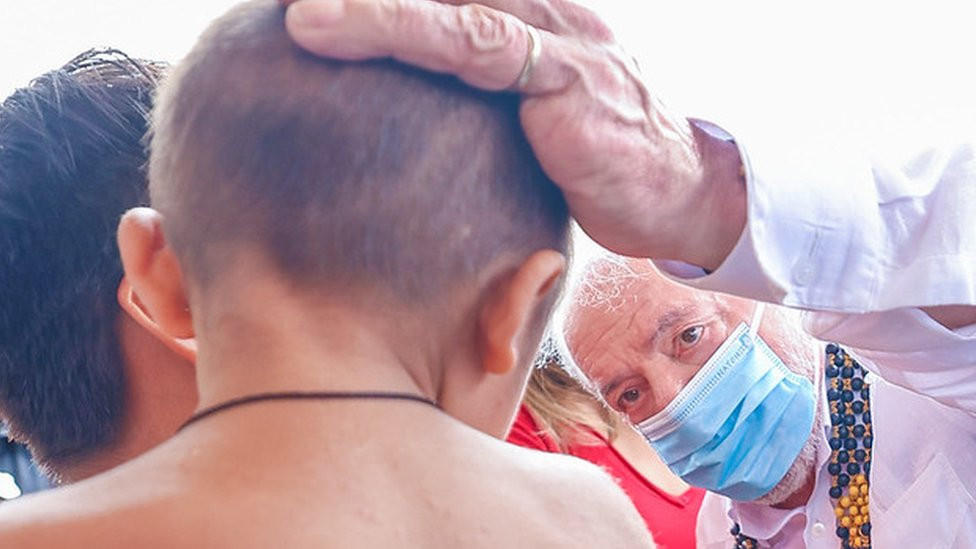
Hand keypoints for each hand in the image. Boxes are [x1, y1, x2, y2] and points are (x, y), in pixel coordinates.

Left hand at [280, 0, 745, 268]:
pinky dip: (403, 29)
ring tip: (291, 9)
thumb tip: (396, 119)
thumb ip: (471, 96)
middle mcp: (537, 7)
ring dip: (362, 3)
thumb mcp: (524, 120)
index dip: (371, 2)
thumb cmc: (594, 161)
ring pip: (442, 1)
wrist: (679, 196)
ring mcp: (553, 36)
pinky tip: (331, 27)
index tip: (297, 6)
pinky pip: (474, 44)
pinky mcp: (563, 77)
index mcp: (522, 14)